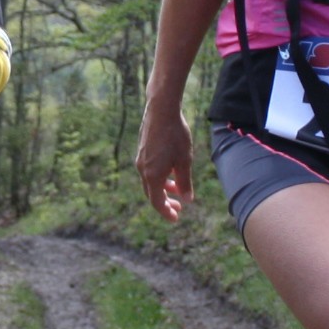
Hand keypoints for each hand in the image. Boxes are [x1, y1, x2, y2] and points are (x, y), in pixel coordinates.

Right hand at [135, 106, 193, 222]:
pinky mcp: (142, 150)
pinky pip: (149, 170)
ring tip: (178, 189)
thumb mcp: (185, 161)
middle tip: (178, 208)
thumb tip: (187, 199)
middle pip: (151, 193)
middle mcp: (143, 169)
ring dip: (164, 188)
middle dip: (165, 202)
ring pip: (150, 181)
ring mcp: (141, 159)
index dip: (166, 212)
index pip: (157, 202)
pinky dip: (160, 177)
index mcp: (152, 175)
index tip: (175, 218)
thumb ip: (185, 182)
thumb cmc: (176, 135)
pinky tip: (171, 171)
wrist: (161, 110)